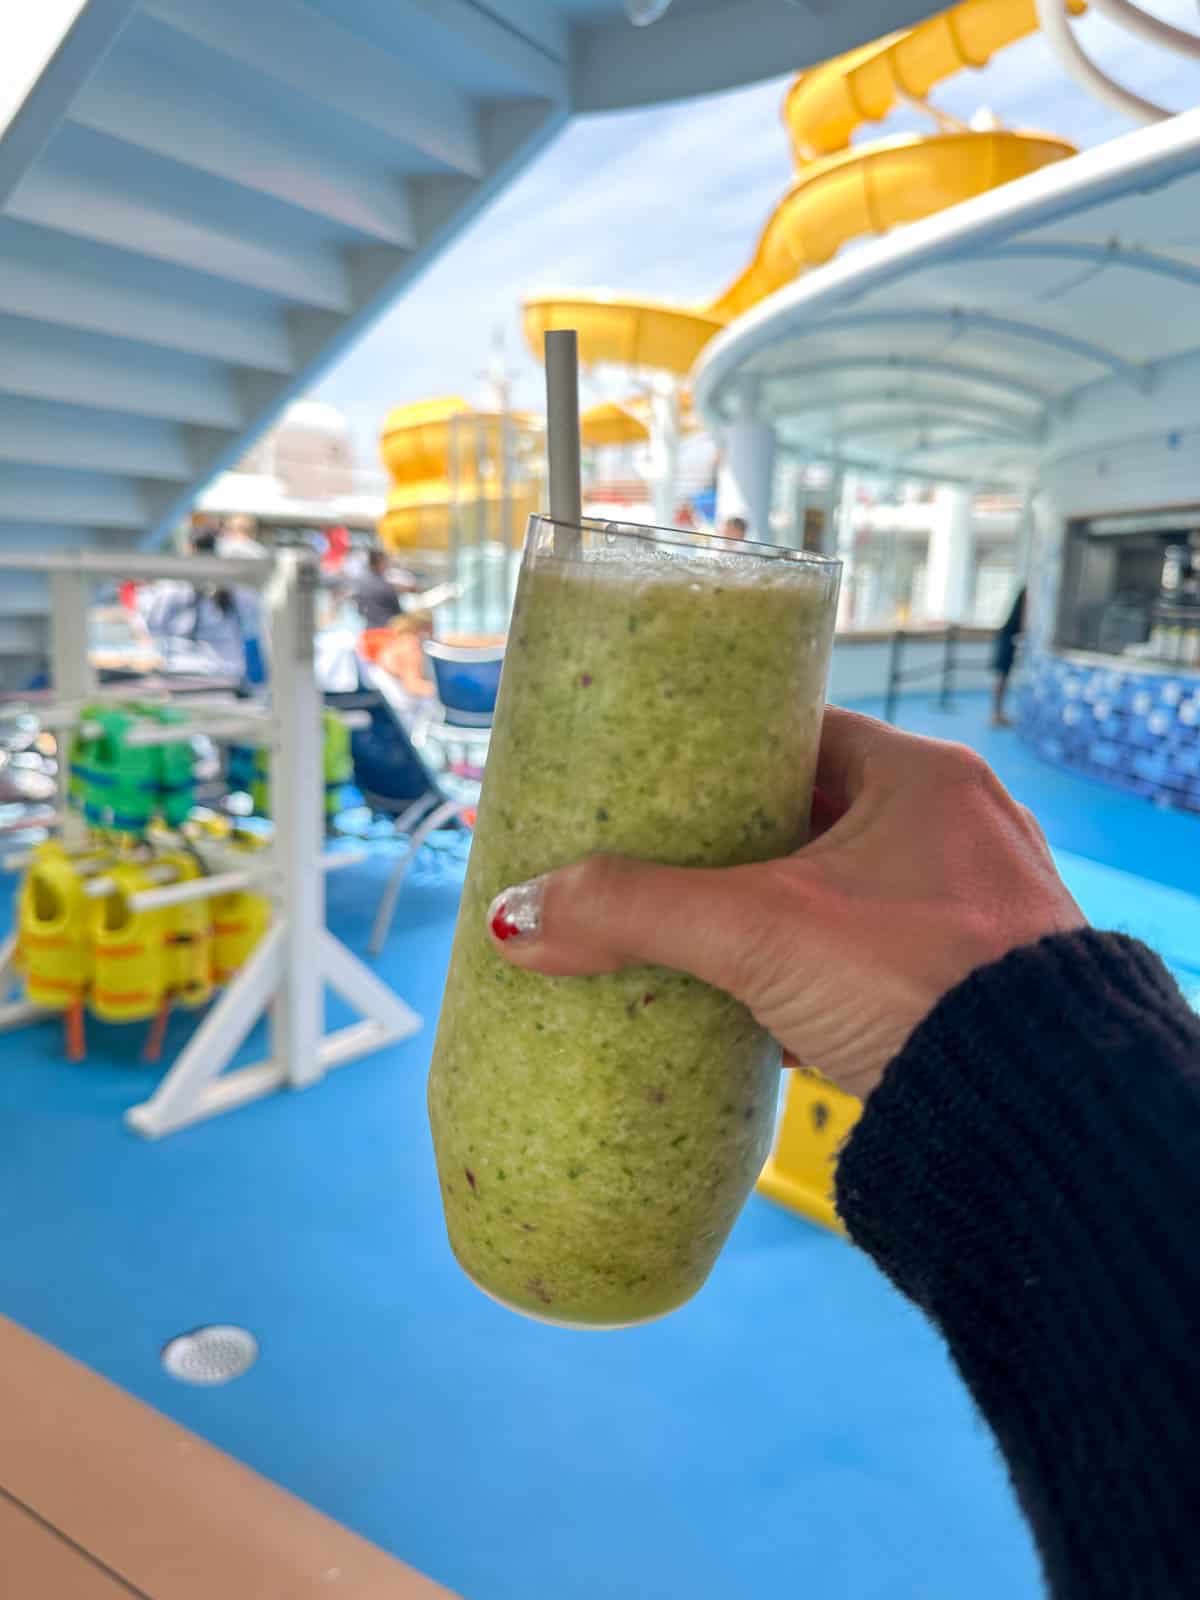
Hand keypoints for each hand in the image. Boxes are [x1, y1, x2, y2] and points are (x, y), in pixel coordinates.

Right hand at [487, 707, 1083, 1101]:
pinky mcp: (961, 985)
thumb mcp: (761, 932)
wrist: (1036, 1120)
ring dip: (767, 912)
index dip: (718, 748)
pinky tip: (747, 1001)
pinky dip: (804, 970)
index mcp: (921, 777)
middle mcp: (953, 829)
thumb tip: (515, 918)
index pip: (797, 731)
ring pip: (834, 893)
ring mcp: (964, 909)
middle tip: (652, 856)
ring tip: (686, 929)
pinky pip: (861, 957)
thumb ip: (637, 912)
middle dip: (731, 843)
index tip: (652, 771)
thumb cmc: (923, 985)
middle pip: (809, 815)